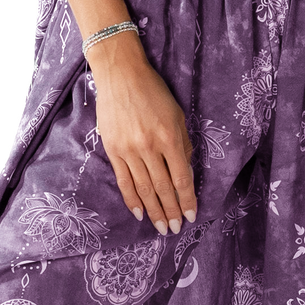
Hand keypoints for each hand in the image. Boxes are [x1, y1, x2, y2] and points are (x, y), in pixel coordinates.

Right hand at [87, 32, 196, 232]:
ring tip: (160, 227)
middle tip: (175, 229)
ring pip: (144, 189)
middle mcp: (149, 147)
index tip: (192, 215)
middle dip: (171, 211)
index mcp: (169, 137)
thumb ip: (182, 144)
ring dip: (154, 211)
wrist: (121, 75)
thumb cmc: (154, 92)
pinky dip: (132, 199)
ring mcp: (129, 150)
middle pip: (163, 188)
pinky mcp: (113, 150)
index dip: (187, 199)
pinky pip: (124, 181)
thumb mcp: (177, 114)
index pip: (181, 178)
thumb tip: (184, 171)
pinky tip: (139, 213)